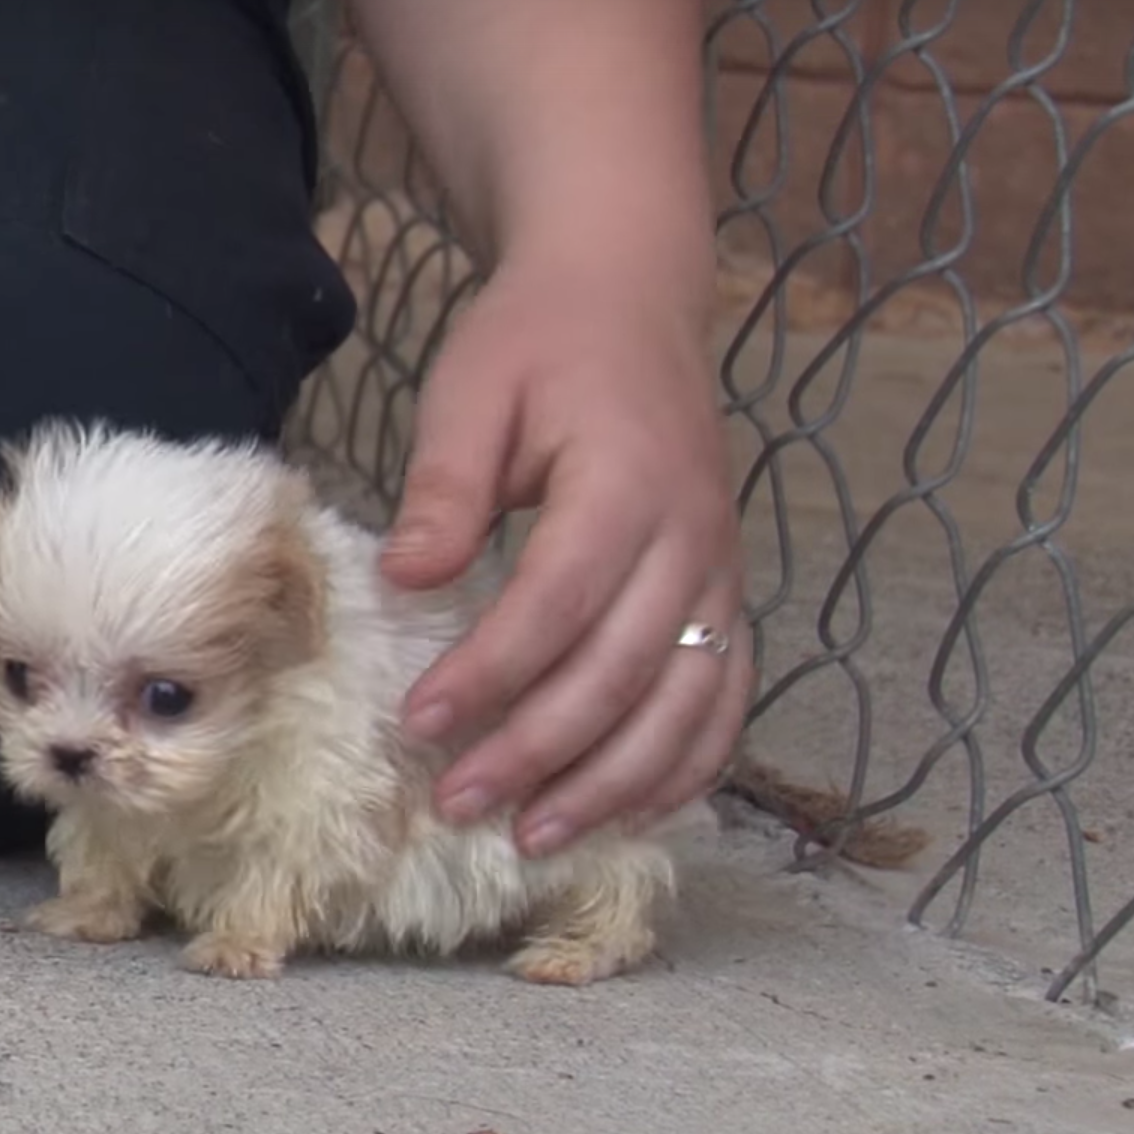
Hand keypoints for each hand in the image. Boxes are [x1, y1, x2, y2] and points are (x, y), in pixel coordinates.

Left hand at [379, 255, 747, 855]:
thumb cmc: (537, 343)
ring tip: (534, 836)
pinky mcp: (727, 595)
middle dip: (538, 751)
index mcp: (626, 481)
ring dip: (614, 783)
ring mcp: (721, 572)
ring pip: (685, 704)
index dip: (491, 672)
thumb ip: (445, 486)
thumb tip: (407, 577)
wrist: (630, 296)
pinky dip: (686, 767)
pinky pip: (724, 699)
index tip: (419, 721)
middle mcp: (691, 537)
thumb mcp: (472, 391)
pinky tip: (628, 814)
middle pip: (622, 672)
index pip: (558, 602)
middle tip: (456, 803)